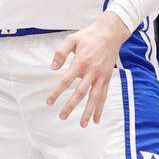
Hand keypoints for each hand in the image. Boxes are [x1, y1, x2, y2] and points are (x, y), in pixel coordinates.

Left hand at [47, 12, 129, 126]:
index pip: (66, 81)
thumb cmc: (88, 36)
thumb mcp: (71, 39)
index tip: (49, 102)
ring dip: (88, 112)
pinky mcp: (107, 78)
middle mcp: (91, 72)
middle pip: (80, 93)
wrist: (110, 34)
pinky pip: (104, 96)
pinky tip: (96, 119)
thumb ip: (61, 53)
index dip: (57, 92)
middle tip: (62, 116)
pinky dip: (100, 108)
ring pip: (94, 98)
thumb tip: (52, 68)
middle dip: (71, 106)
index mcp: (81, 62)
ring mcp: (101, 76)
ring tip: (82, 124)